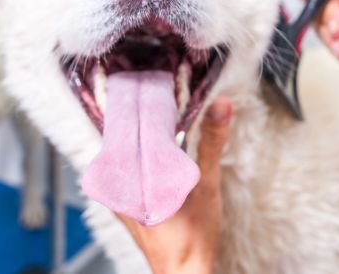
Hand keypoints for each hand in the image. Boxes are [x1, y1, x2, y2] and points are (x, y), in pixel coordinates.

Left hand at [118, 97, 232, 273]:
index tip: (150, 85)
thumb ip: (212, 142)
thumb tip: (221, 105)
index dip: (138, 104)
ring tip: (157, 115)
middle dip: (139, 117)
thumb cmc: (193, 236)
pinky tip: (156, 149)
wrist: (184, 272)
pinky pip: (126, 170)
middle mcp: (117, 185)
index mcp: (129, 175)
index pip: (126, 127)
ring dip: (139, 136)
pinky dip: (140, 156)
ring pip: (124, 153)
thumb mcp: (207, 184)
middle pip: (123, 137)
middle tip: (156, 94)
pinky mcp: (124, 204)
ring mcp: (117, 196)